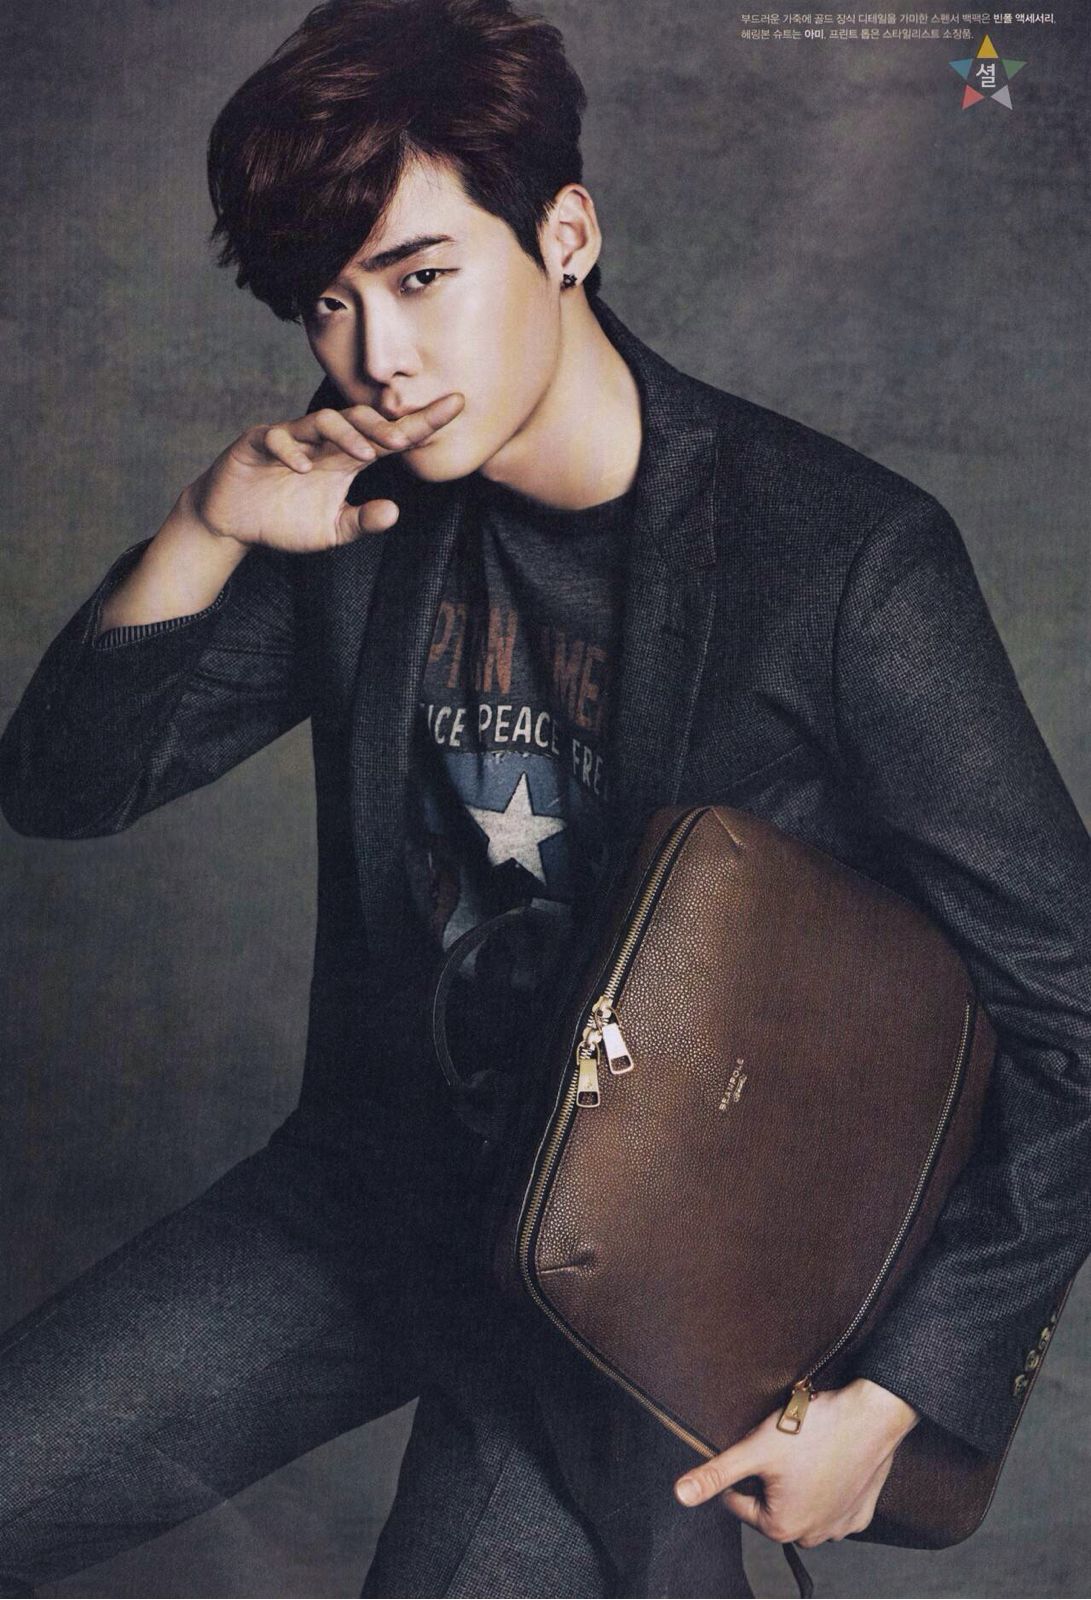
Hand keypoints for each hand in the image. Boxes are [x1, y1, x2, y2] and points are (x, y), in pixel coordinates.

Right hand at [184, 393, 464, 552]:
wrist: (233, 521)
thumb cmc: (284, 520)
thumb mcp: (331, 531)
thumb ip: (362, 522)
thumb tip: (395, 513)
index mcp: (346, 459)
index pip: (390, 436)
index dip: (422, 421)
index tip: (458, 404)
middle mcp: (324, 442)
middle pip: (360, 420)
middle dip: (384, 425)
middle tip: (406, 437)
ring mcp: (292, 439)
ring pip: (322, 421)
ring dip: (345, 434)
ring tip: (362, 454)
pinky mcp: (258, 443)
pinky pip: (276, 437)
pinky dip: (289, 449)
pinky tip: (301, 467)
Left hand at [674, 1379, 919, 1547]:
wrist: (872, 1416)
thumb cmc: (816, 1431)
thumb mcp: (757, 1449)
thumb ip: (717, 1473)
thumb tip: (680, 1495)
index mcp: (781, 1528)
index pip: (739, 1502)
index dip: (743, 1469)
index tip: (759, 1447)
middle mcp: (812, 1537)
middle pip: (770, 1504)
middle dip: (770, 1477)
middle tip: (784, 1445)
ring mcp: (840, 1527)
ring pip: (801, 1503)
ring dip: (797, 1482)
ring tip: (805, 1449)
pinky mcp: (860, 1513)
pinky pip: (831, 1502)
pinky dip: (826, 1484)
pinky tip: (828, 1460)